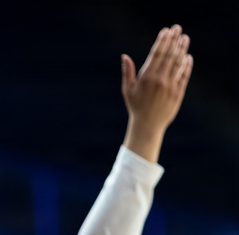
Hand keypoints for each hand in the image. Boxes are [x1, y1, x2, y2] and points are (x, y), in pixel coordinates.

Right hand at [122, 25, 192, 160]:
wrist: (148, 125)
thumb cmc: (135, 106)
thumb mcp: (128, 90)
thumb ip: (127, 72)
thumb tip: (124, 56)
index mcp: (146, 77)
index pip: (157, 54)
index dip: (162, 41)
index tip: (166, 31)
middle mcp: (160, 80)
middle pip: (169, 55)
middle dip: (173, 40)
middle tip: (177, 29)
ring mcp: (170, 86)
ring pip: (178, 63)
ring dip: (182, 49)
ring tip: (185, 38)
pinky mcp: (179, 92)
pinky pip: (184, 75)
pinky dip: (187, 65)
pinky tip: (188, 57)